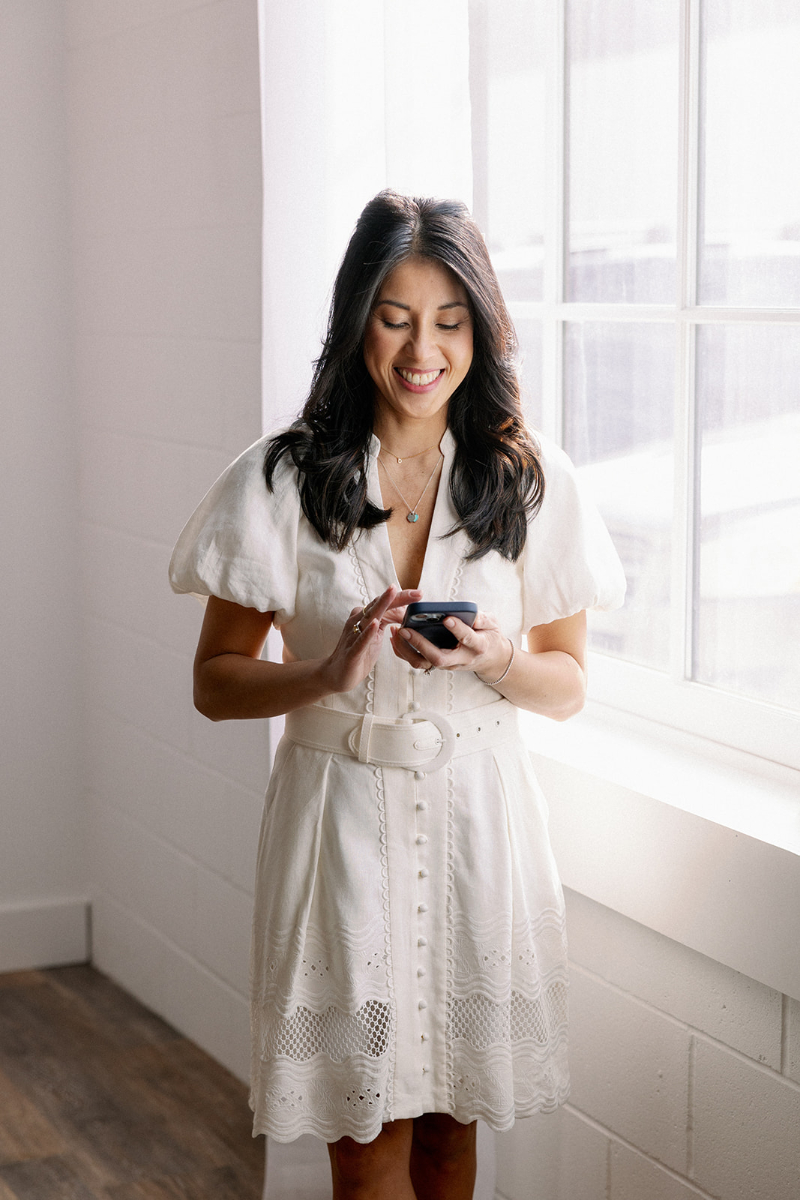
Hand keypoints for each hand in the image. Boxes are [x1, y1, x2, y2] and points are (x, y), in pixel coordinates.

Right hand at [323, 586, 421, 693]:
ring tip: (393, 593)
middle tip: (417, 592)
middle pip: (379, 605)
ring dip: (382, 605)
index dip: (402, 598)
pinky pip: (360, 640)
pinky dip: (367, 632)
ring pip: (369, 617)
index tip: (419, 594)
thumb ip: (386, 623)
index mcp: (365, 618)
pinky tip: (374, 623)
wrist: (335, 675)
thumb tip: (405, 614)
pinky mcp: (352, 652)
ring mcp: (353, 636)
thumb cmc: (358, 654)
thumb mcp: (375, 636)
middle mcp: (358, 622)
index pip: (385, 604)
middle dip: (397, 597)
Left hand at [390, 608, 510, 680]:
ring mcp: (448, 664)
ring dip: (408, 650)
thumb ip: (483, 619)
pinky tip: (396, 638)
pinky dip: (405, 651)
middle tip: (407, 630)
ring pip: (425, 663)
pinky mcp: (439, 664)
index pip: (468, 639)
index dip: (458, 630)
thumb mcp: (493, 624)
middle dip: (421, 644)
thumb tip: (471, 615)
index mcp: (478, 647)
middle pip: (439, 658)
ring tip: (398, 631)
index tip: (447, 618)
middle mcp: (461, 659)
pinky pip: (419, 662)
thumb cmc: (490, 637)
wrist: (490, 658)